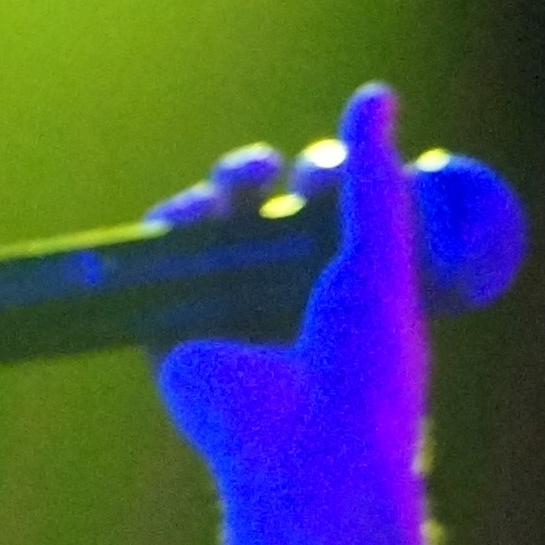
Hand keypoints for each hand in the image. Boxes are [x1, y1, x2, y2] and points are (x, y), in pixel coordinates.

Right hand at [154, 78, 427, 544]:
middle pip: (267, 211)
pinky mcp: (178, 335)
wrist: (309, 452)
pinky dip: (172, 222)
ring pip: (216, 227)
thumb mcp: (382, 258)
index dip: (329, 177)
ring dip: (226, 187)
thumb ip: (375, 177)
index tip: (334, 173)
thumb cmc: (364, 367)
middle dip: (271, 175)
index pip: (331, 213)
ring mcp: (232, 318)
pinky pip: (162, 262)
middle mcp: (289, 305)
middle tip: (283, 171)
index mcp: (348, 294)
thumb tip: (377, 92)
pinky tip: (192, 209)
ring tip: (242, 178)